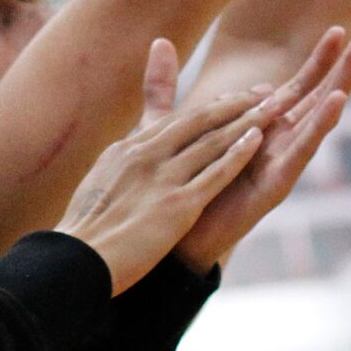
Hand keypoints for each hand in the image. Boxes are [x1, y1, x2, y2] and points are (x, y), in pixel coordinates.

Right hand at [57, 39, 265, 293]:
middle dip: (233, 104)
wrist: (79, 259)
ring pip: (211, 141)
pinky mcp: (177, 205)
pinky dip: (238, 153)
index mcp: (125, 150)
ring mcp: (162, 178)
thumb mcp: (96, 184)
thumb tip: (124, 159)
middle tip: (261, 91)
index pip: (173, 121)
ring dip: (245, 121)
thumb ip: (119, 167)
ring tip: (272, 107)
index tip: (232, 99)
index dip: (208, 108)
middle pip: (197, 121)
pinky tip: (258, 139)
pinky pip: (215, 173)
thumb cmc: (84, 231)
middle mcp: (144, 155)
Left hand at [176, 26, 350, 270]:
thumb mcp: (171, 122)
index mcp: (262, 125)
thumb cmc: (182, 180)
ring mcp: (282, 160)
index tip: (343, 28)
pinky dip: (320, 124)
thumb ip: (165, 85)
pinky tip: (338, 99)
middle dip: (345, 64)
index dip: (321, 58)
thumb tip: (160, 42)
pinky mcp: (277, 182)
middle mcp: (279, 141)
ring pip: (318, 116)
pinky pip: (302, 150)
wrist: (177, 234)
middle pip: (318, 95)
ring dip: (341, 83)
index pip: (298, 84)